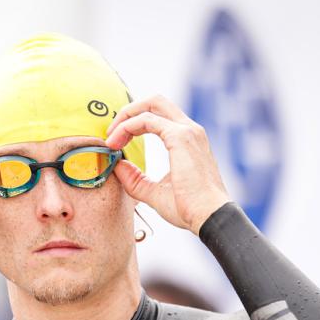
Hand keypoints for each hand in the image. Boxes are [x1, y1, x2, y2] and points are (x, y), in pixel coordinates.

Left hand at [106, 95, 230, 234]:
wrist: (209, 217)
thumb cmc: (189, 208)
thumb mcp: (155, 192)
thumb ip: (135, 179)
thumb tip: (118, 165)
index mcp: (187, 140)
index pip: (157, 116)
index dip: (132, 124)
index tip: (115, 143)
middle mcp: (189, 130)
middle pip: (155, 101)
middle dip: (128, 112)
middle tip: (110, 133)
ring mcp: (187, 131)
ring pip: (151, 105)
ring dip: (125, 118)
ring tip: (111, 140)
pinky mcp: (180, 137)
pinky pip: (146, 120)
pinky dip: (127, 127)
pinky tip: (116, 143)